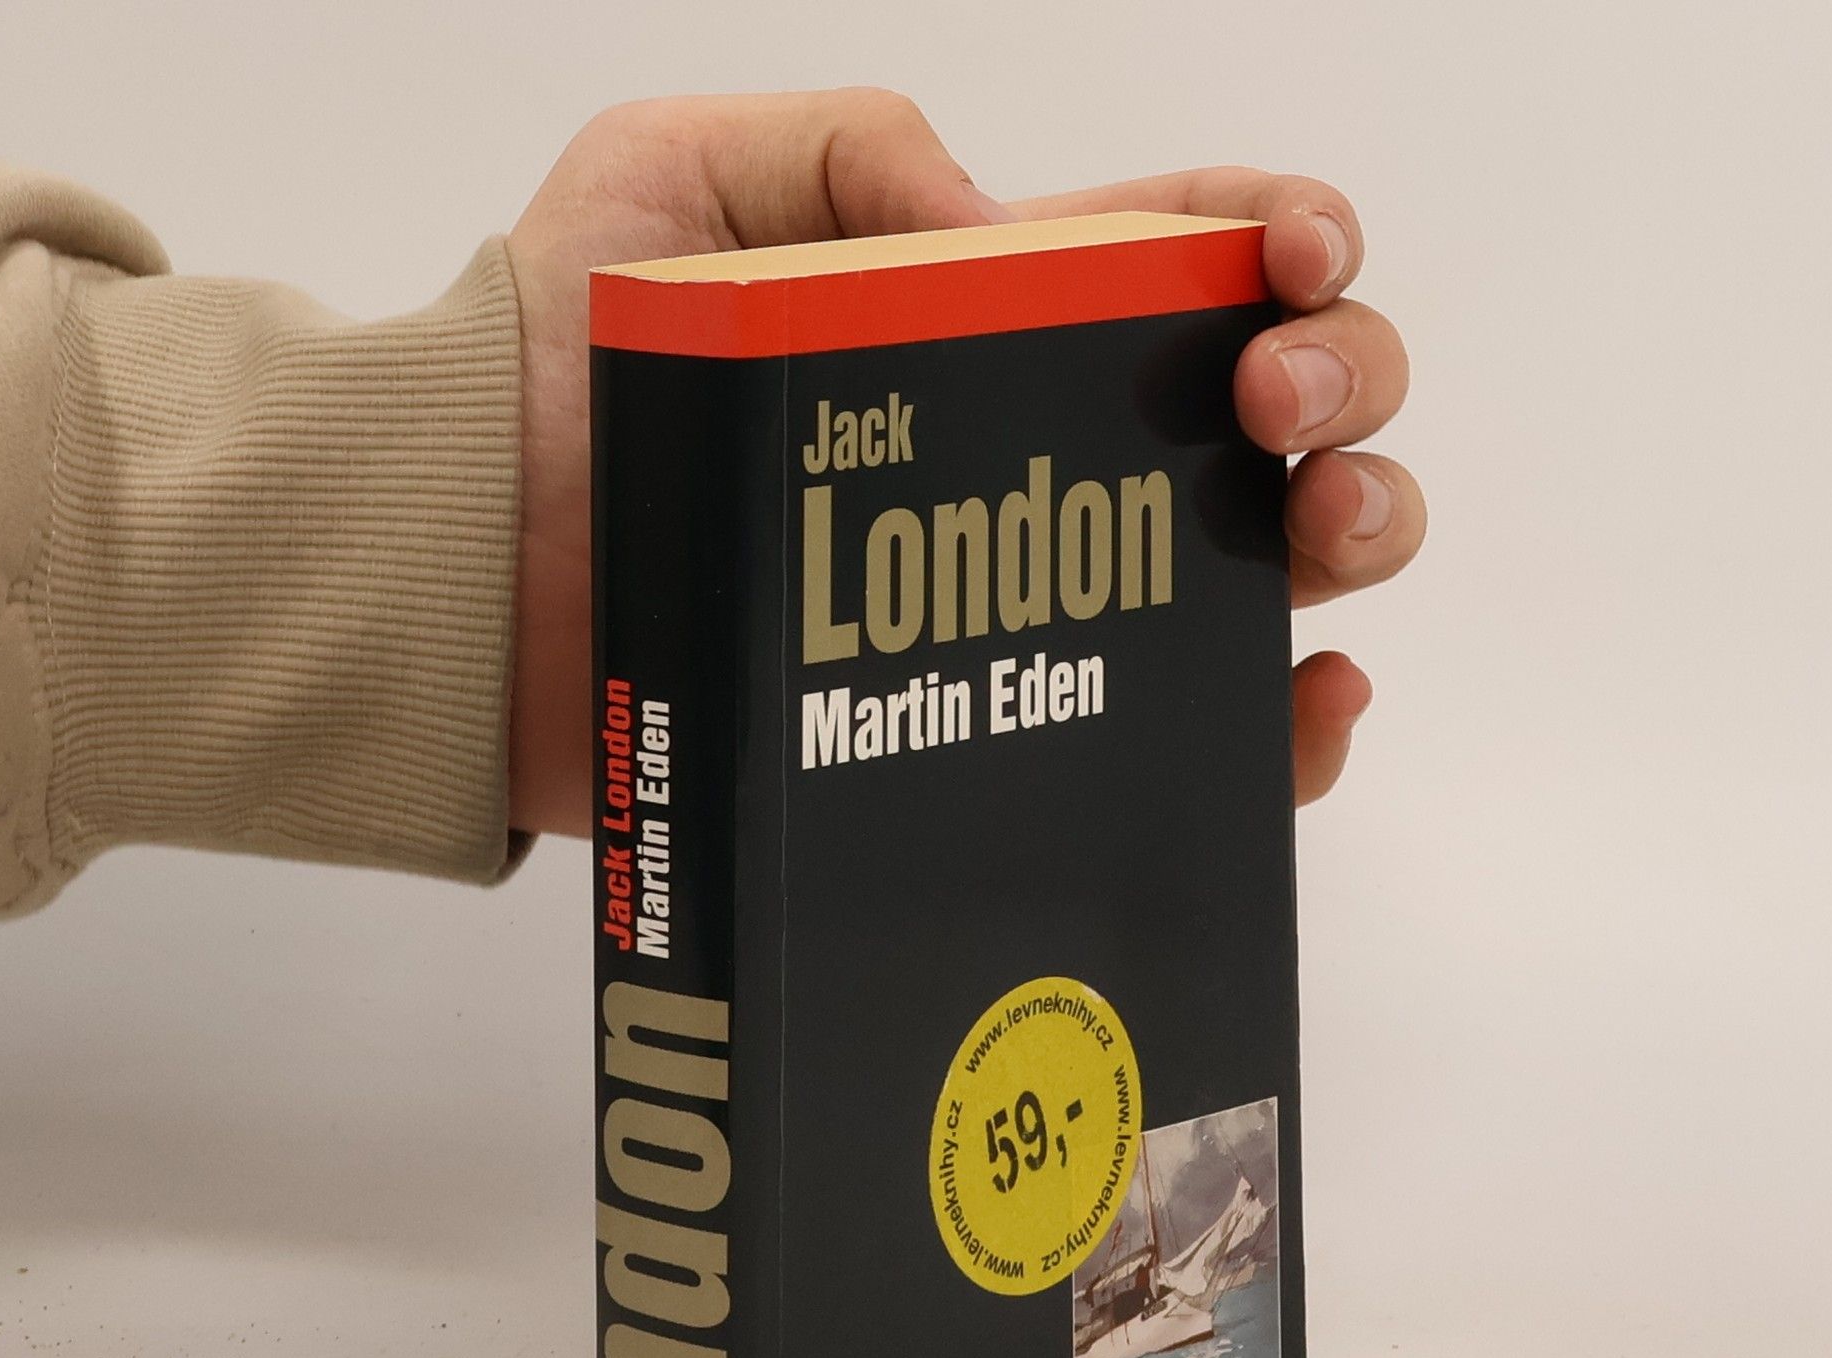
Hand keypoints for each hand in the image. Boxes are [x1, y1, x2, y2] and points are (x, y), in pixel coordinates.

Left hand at [506, 91, 1420, 832]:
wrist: (478, 582)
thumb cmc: (561, 373)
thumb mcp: (679, 179)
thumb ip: (853, 142)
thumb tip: (1012, 236)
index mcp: (999, 312)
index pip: (1196, 254)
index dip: (1290, 238)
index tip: (1292, 258)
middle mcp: (1049, 457)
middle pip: (1278, 405)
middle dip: (1341, 381)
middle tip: (1273, 409)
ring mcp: (1043, 604)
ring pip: (1274, 566)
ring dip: (1354, 532)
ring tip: (1314, 533)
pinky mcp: (1010, 729)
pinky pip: (1196, 742)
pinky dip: (1286, 730)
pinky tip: (1308, 695)